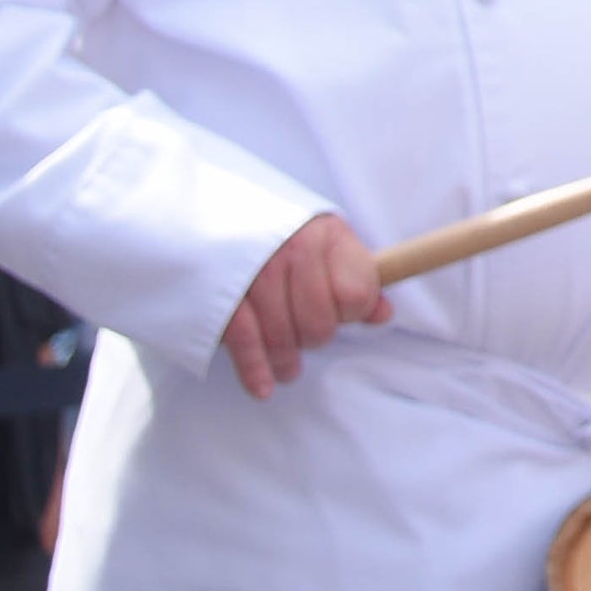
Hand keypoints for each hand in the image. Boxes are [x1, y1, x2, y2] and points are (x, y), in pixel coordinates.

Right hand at [220, 210, 385, 395]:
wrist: (208, 203)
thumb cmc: (278, 229)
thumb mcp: (323, 239)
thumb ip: (356, 276)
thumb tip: (382, 315)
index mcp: (326, 234)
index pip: (357, 295)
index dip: (351, 312)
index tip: (341, 312)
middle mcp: (293, 251)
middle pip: (319, 324)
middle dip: (315, 336)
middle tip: (305, 333)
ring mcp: (256, 274)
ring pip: (284, 338)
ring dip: (287, 360)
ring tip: (289, 367)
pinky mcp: (223, 295)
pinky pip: (246, 343)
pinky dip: (255, 371)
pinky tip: (264, 387)